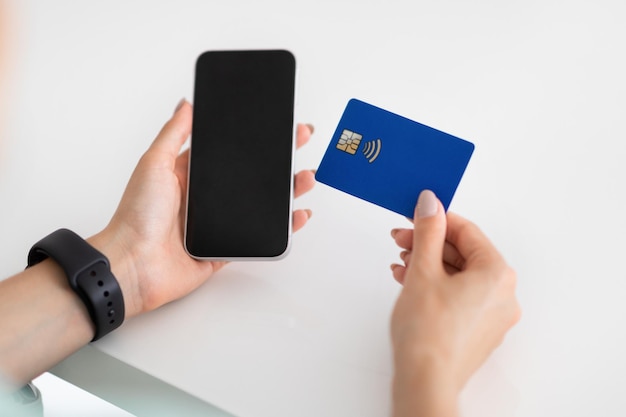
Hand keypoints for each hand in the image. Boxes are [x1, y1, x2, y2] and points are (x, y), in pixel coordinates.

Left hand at [89, 100, 315, 317]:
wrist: (134, 265)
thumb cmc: (136, 216)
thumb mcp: (154, 164)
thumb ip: (173, 134)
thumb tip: (187, 104)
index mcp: (190, 175)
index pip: (229, 151)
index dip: (253, 138)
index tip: (274, 124)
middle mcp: (206, 199)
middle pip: (251, 175)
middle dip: (279, 158)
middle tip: (300, 141)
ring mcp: (218, 224)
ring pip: (262, 205)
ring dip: (287, 190)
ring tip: (305, 177)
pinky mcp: (225, 248)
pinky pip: (260, 237)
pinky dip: (282, 228)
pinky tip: (297, 216)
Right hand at [389, 190, 520, 415]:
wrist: (424, 380)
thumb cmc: (427, 333)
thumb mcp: (423, 270)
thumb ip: (427, 232)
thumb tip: (431, 203)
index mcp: (497, 274)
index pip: (467, 231)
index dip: (436, 220)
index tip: (416, 215)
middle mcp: (503, 295)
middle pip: (463, 254)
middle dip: (428, 245)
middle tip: (402, 239)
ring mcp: (492, 316)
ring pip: (459, 276)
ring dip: (428, 265)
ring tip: (402, 264)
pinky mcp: (478, 330)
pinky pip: (459, 296)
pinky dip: (436, 286)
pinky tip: (410, 283)